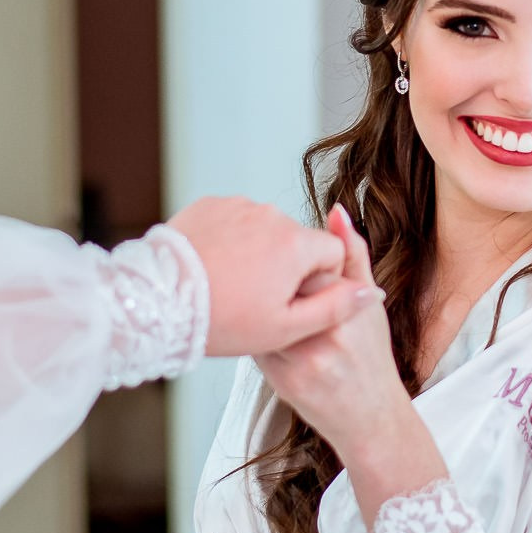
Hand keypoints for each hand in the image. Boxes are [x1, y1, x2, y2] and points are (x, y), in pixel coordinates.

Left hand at [166, 196, 382, 356]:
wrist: (159, 300)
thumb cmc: (223, 320)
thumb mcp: (285, 328)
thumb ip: (336, 307)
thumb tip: (371, 292)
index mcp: (297, 243)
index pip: (331, 256)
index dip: (316, 285)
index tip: (287, 305)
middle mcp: (272, 215)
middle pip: (298, 242)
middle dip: (286, 268)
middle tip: (253, 301)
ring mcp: (238, 205)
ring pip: (266, 231)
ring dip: (258, 253)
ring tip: (230, 285)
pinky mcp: (210, 204)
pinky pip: (235, 221)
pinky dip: (231, 241)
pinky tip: (214, 268)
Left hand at [257, 205, 448, 519]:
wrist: (367, 417)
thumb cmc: (370, 359)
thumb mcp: (371, 304)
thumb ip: (353, 255)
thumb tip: (338, 209)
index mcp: (346, 314)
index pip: (308, 269)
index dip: (301, 270)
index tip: (303, 280)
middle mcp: (322, 339)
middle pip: (282, 290)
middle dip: (277, 286)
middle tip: (283, 295)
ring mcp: (298, 362)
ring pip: (264, 315)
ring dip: (261, 306)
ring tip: (279, 317)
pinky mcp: (277, 377)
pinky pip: (253, 339)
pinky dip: (256, 330)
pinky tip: (272, 336)